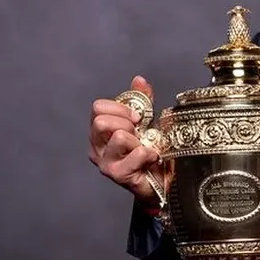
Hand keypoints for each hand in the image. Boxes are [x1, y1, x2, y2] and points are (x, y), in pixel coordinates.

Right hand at [88, 75, 162, 206]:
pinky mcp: (118, 174)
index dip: (120, 107)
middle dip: (127, 123)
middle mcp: (97, 147)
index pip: (98, 108)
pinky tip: (152, 158)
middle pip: (101, 121)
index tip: (137, 117)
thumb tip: (139, 80)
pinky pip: (136, 153)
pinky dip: (150, 153)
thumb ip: (141, 101)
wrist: (163, 180)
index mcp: (100, 131)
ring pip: (118, 136)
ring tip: (145, 147)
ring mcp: (105, 162)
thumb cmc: (150, 151)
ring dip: (138, 140)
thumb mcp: (146, 122)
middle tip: (139, 134)